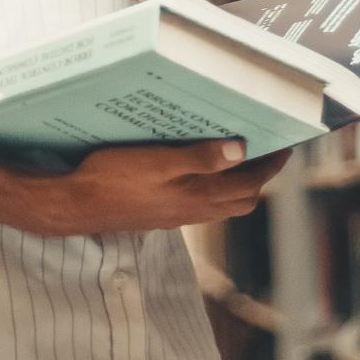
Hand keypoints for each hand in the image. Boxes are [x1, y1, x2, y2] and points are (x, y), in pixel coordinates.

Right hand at [25, 140, 291, 237]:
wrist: (75, 206)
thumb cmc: (113, 178)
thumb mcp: (158, 162)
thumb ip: (200, 159)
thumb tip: (241, 150)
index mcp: (198, 197)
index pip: (250, 184)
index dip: (271, 166)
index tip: (284, 145)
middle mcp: (193, 210)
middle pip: (241, 198)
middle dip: (258, 175)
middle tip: (264, 148)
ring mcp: (176, 215)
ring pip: (221, 203)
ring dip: (235, 182)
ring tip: (235, 154)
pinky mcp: (161, 214)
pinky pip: (200, 204)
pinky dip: (211, 187)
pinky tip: (196, 168)